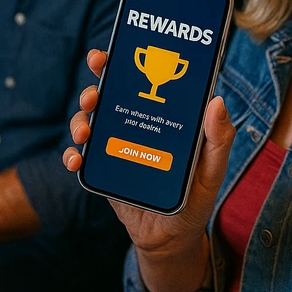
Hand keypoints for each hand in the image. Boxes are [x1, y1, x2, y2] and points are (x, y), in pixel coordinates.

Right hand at [63, 49, 235, 256]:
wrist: (171, 237)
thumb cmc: (195, 197)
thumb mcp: (211, 169)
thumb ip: (218, 139)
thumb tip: (217, 101)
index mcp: (158, 115)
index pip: (137, 81)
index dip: (119, 63)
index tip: (107, 54)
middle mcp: (132, 124)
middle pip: (106, 96)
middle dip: (93, 87)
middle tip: (93, 94)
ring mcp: (114, 146)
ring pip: (88, 122)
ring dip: (79, 121)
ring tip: (85, 131)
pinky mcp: (102, 170)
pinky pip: (81, 157)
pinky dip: (73, 155)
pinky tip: (76, 160)